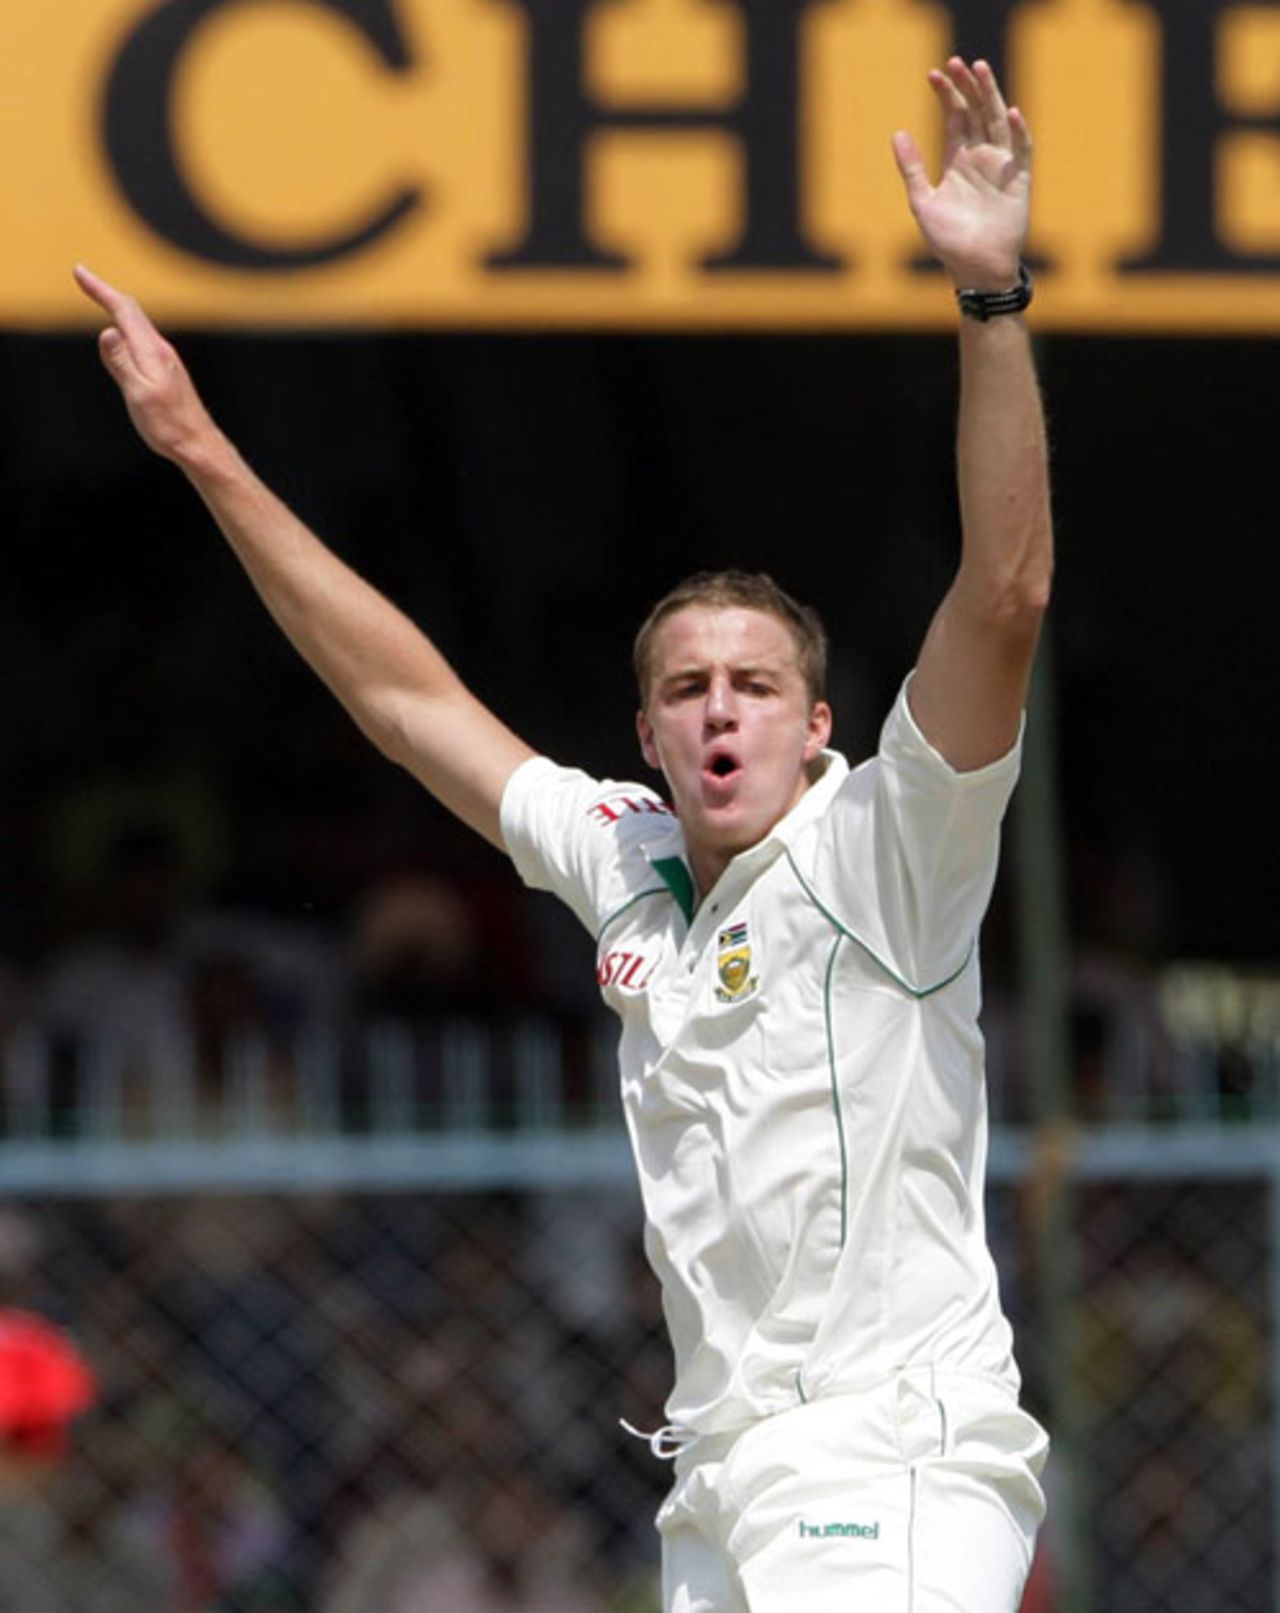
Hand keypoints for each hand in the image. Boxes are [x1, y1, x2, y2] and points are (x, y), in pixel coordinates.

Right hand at [73, 265, 216, 462]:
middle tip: (85, 279)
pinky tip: (127, 337)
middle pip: (132, 313)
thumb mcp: (138, 395)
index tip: (80, 272)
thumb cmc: (168, 425)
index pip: (123, 310)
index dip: (100, 289)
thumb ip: (121, 363)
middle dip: (106, 294)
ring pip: (140, 326)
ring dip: (118, 309)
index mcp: (151, 352)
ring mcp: (167, 361)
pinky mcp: (169, 373)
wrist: (199, 446)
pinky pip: (145, 341)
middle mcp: (161, 351)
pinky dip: (129, 328)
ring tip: (103, 298)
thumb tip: (107, 331)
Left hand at [891, 58, 1030, 290]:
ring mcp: (1001, 166)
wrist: (974, 269)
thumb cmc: (948, 241)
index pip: (955, 117)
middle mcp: (981, 157)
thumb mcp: (922, 202)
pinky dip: (1018, 132)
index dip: (946, 94)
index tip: (934, 74)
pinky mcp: (1020, 179)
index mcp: (958, 160)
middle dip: (967, 87)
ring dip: (991, 95)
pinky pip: (1022, 150)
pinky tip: (1010, 113)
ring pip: (997, 121)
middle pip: (976, 111)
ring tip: (980, 69)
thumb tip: (897, 132)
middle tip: (956, 62)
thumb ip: (911, 168)